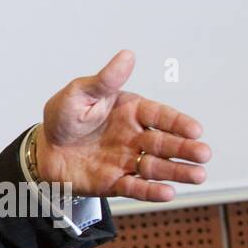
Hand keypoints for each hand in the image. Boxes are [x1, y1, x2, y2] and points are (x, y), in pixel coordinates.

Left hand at [34, 50, 210, 201]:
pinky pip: (135, 187)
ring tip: (198, 175)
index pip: (160, 116)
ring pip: (156, 167)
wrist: (43, 148)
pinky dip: (151, 191)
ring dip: (178, 171)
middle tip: (204, 154)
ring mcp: (127, 160)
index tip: (195, 129)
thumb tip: (126, 55)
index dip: (178, 123)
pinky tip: (168, 192)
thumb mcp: (80, 93)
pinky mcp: (115, 182)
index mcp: (131, 111)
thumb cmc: (63, 116)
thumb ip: (105, 80)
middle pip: (165, 143)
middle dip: (186, 148)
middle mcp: (134, 137)